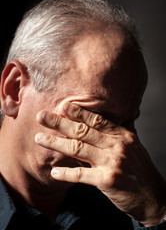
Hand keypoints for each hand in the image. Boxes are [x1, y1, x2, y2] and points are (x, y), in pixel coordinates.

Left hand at [35, 102, 165, 226]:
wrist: (153, 196)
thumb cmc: (140, 169)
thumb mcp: (135, 145)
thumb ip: (124, 129)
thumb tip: (119, 115)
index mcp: (122, 135)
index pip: (96, 120)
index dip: (78, 112)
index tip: (62, 106)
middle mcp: (117, 145)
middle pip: (83, 130)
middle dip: (59, 123)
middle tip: (42, 116)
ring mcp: (112, 162)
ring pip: (78, 148)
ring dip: (56, 143)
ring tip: (39, 139)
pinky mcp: (108, 181)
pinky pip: (82, 175)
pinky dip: (66, 173)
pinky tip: (54, 172)